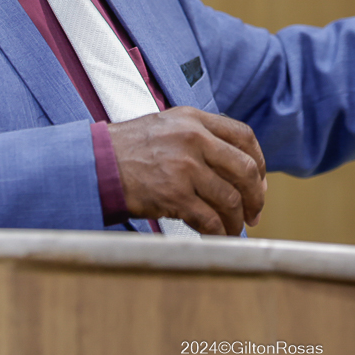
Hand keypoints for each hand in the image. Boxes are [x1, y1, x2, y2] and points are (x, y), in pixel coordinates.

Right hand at [106, 106, 266, 235]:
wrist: (95, 164)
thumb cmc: (129, 149)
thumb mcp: (167, 126)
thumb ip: (200, 136)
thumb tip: (235, 165)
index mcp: (194, 119)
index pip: (244, 136)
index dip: (259, 161)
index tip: (259, 180)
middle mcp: (193, 139)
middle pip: (245, 169)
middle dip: (256, 196)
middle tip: (254, 212)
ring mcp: (184, 167)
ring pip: (230, 198)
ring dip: (237, 219)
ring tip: (234, 228)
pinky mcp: (174, 195)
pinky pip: (209, 219)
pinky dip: (218, 232)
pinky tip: (217, 235)